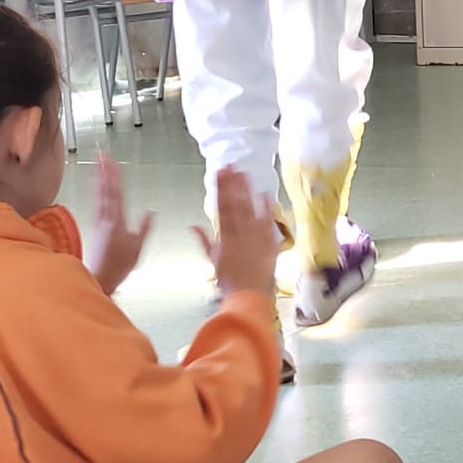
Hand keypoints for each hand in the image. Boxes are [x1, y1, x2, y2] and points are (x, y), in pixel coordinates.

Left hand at [87, 153, 153, 296]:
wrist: (99, 279)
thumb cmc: (118, 266)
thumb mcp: (137, 248)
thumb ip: (144, 228)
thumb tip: (151, 212)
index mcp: (117, 221)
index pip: (116, 192)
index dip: (113, 175)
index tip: (110, 160)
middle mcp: (105, 219)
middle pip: (105, 190)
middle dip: (104, 171)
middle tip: (101, 154)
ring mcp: (98, 222)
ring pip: (99, 195)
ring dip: (99, 178)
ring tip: (98, 164)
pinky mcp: (95, 227)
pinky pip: (96, 203)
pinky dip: (98, 191)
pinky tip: (99, 187)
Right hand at [194, 167, 280, 300]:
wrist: (250, 296)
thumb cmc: (230, 280)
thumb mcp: (212, 260)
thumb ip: (203, 241)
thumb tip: (192, 225)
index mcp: (225, 238)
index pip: (221, 208)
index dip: (220, 189)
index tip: (219, 174)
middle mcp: (241, 234)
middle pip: (236, 205)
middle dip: (232, 184)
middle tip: (230, 165)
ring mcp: (256, 237)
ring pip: (251, 209)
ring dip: (247, 190)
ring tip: (244, 173)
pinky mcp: (270, 242)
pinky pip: (268, 222)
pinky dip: (267, 208)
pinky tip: (264, 193)